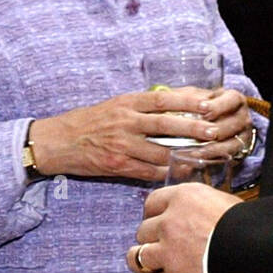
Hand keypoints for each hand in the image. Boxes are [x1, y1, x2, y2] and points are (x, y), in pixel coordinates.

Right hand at [29, 86, 249, 182]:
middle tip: (214, 131)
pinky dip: (165, 172)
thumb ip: (142, 105)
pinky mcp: (117, 166)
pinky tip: (180, 172)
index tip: (207, 103)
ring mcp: (121, 146)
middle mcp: (125, 122)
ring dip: (184, 156)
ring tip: (204, 156)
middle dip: (192, 129)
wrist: (59, 141)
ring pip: (159, 152)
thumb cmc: (90, 121)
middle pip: (165, 125)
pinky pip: (147, 171)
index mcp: (126, 103)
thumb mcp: (115, 104)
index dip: (187, 101)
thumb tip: (176, 100)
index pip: (162, 100)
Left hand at [127, 184, 242, 272]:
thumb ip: (203, 208)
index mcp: (184, 198)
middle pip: (143, 231)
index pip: (152, 202)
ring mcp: (168, 252)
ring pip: (137, 257)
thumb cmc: (250, 228)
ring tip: (154, 267)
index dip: (154, 215)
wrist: (259, 254)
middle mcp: (170, 222)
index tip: (158, 222)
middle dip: (152, 240)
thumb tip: (200, 215)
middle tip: (164, 247)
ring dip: (144, 263)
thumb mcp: (225, 203)